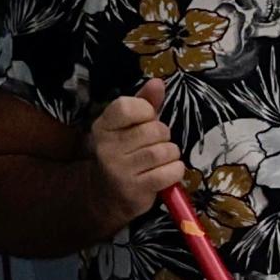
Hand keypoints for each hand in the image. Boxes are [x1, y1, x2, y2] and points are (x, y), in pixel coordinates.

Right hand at [87, 94, 181, 225]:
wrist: (108, 197)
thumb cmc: (125, 155)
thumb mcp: (129, 126)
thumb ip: (144, 103)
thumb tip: (158, 82)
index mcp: (104, 126)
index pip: (128, 107)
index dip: (146, 111)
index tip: (147, 120)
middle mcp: (107, 147)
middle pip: (153, 130)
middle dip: (164, 136)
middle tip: (157, 144)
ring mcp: (119, 169)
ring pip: (163, 152)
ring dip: (171, 154)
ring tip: (163, 159)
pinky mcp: (134, 189)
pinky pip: (168, 173)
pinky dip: (175, 171)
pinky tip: (168, 173)